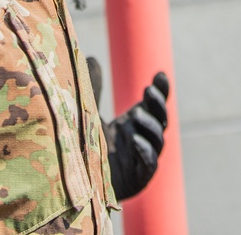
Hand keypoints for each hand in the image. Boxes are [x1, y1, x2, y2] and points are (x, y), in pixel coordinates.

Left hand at [86, 57, 168, 199]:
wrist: (79, 183)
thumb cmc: (87, 145)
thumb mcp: (90, 113)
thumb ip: (93, 88)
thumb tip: (91, 57)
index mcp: (135, 122)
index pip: (154, 104)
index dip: (160, 91)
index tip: (160, 74)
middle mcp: (143, 138)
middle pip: (160, 120)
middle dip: (157, 104)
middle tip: (147, 90)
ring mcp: (142, 158)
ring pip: (157, 140)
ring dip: (150, 126)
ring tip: (136, 115)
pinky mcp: (138, 178)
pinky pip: (149, 164)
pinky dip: (145, 152)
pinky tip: (134, 140)